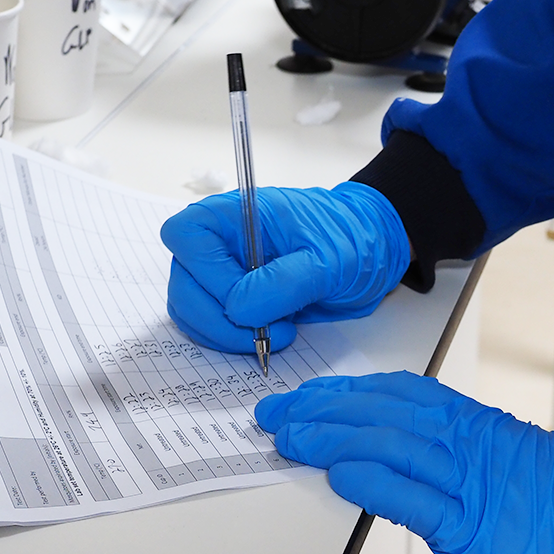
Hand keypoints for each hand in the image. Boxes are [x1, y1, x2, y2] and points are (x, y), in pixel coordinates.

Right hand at [160, 182, 409, 353]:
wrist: (370, 251)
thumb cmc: (352, 238)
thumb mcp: (328, 259)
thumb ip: (284, 282)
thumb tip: (239, 309)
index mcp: (236, 212)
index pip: (187, 237)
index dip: (207, 275)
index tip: (245, 301)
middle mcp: (220, 241)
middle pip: (183, 283)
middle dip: (216, 320)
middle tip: (262, 335)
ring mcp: (222, 272)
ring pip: (191, 311)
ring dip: (225, 335)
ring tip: (275, 334)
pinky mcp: (231, 299)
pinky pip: (210, 325)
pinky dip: (232, 340)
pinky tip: (270, 335)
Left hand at [255, 371, 553, 553]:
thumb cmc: (548, 490)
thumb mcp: (491, 449)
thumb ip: (439, 442)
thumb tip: (380, 443)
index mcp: (463, 418)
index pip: (388, 394)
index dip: (338, 393)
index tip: (303, 396)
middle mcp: (460, 439)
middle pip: (378, 412)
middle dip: (319, 410)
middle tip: (278, 414)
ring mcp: (464, 479)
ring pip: (388, 445)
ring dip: (331, 438)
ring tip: (291, 436)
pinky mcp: (468, 522)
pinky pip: (413, 498)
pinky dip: (374, 482)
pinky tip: (339, 473)